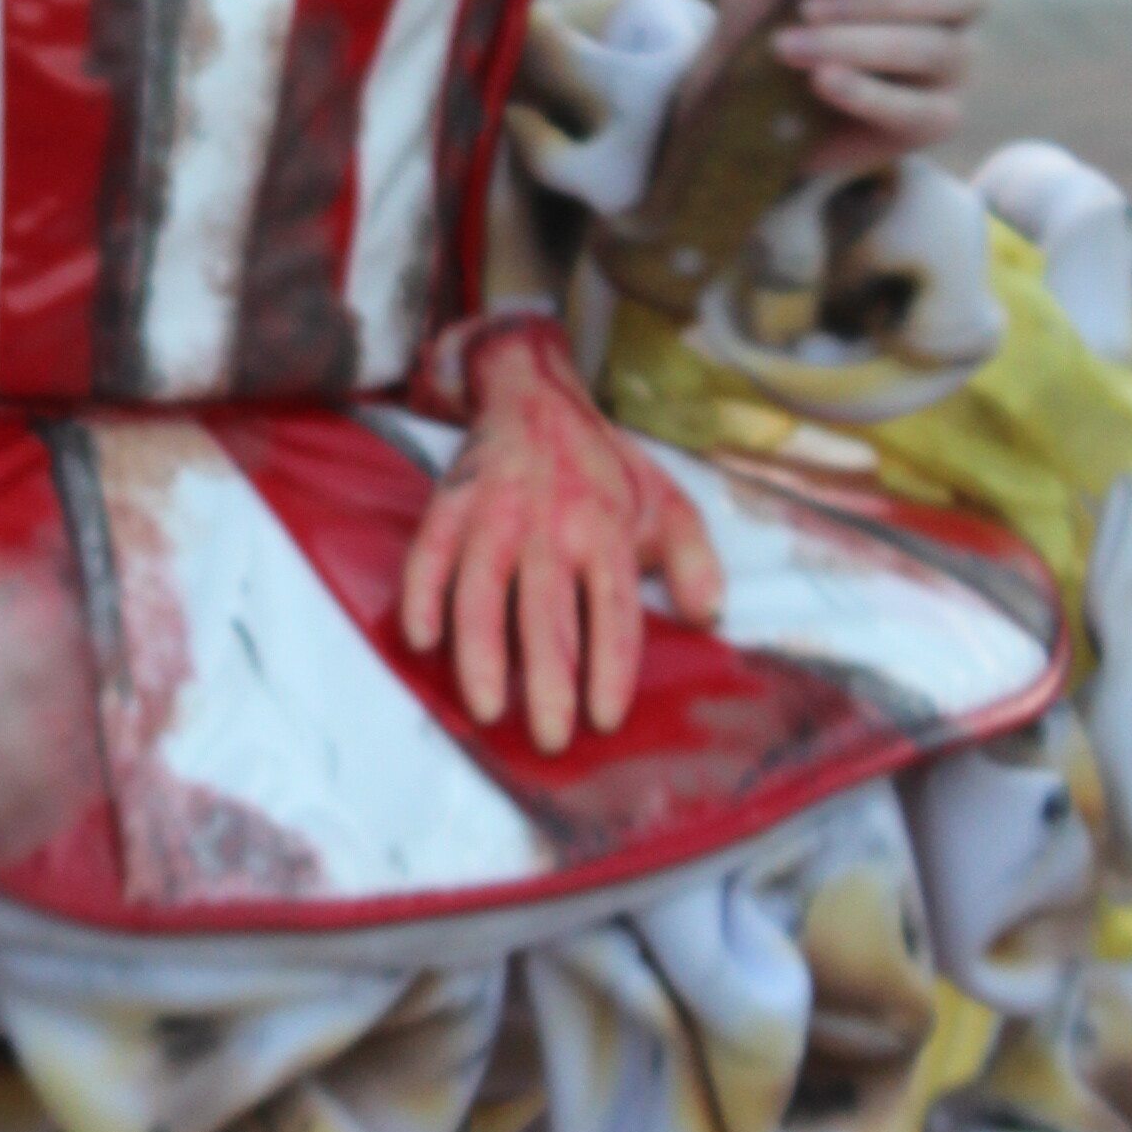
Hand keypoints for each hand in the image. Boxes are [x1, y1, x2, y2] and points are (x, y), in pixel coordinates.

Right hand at [397, 315, 721, 750]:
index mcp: (607, 529)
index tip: (604, 718)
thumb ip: (692, 559)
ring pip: (482, 588)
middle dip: (548, 679)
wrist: (536, 395)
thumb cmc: (604, 466)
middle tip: (549, 736)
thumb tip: (711, 615)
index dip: (610, 666)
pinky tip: (421, 639)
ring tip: (486, 706)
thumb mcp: (666, 502)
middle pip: (547, 611)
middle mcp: (551, 523)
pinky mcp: (451, 504)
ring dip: (481, 650)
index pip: (612, 608)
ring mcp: (496, 513)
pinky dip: (421, 594)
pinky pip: (430, 553)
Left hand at [728, 0, 1026, 171]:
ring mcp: (954, 65)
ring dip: (858, 44)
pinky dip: (866, 93)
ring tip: (791, 45)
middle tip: (809, 7)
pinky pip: (917, 109)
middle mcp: (961, 7)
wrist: (750, 85)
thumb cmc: (781, 7)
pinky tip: (823, 80)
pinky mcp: (935, 119)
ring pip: (936, 49)